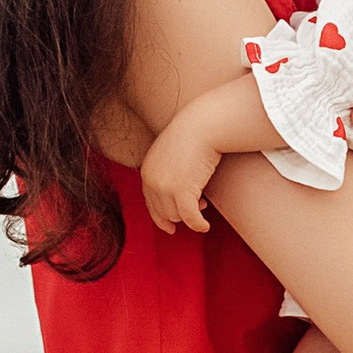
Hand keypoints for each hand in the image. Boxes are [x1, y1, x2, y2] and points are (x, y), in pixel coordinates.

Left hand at [139, 120, 219, 235]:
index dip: (161, 217)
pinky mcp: (182, 191)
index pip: (150, 202)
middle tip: (200, 204)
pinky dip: (197, 224)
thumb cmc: (193, 135)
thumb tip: (177, 196)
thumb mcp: (172, 154)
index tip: (171, 227)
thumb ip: (168, 172)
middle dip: (180, 212)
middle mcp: (152, 180)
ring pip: (177, 215)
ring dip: (190, 214)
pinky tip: (205, 226)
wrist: (202, 125)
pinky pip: (189, 217)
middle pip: (164, 212)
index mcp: (147, 171)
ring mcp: (165, 187)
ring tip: (204, 203)